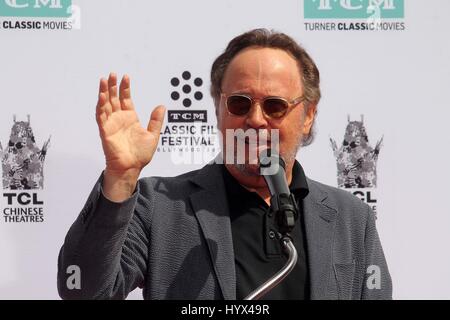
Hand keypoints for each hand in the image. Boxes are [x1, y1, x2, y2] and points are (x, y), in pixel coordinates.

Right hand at [96, 73, 164, 200]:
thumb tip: (161, 106)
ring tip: (104, 80)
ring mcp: (111, 124)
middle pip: (114, 98)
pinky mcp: (105, 131)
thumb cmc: (140, 155)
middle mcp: (119, 119)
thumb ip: (156, 121)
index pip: (126, 99)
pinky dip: (100, 106)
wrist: (132, 167)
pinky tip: (101, 96)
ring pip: (105, 104)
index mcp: (130, 118)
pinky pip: (101, 116)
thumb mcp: (153, 135)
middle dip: (112, 86)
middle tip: (112, 74)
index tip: (126, 77)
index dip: (125, 88)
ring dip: (104, 92)